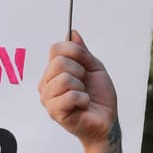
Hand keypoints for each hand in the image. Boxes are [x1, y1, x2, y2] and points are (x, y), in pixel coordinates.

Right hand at [38, 33, 119, 152]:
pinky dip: (83, 99)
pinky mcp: (54, 112)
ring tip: (83, 96)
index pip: (56, 49)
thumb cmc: (99, 97)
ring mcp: (48, 99)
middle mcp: (46, 84)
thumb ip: (82, 52)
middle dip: (80, 71)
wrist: (107, 120)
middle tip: (84, 84)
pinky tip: (83, 105)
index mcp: (53, 71)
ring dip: (81, 87)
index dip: (75, 52)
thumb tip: (72, 32)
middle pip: (59, 62)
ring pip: (64, 79)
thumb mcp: (94, 68)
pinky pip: (70, 96)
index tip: (85, 64)